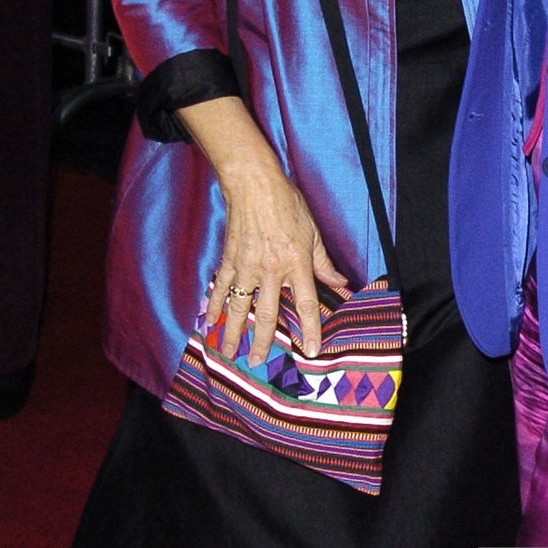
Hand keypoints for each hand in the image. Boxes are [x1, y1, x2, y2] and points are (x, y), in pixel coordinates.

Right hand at [206, 156, 349, 363]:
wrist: (254, 185)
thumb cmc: (287, 205)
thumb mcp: (313, 233)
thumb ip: (324, 263)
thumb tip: (340, 284)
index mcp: (296, 264)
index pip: (306, 304)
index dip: (310, 329)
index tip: (311, 350)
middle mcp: (271, 270)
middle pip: (266, 314)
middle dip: (262, 341)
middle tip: (257, 362)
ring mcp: (246, 266)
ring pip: (238, 306)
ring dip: (232, 332)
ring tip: (227, 353)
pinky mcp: (229, 259)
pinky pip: (220, 287)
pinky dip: (213, 305)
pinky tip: (207, 321)